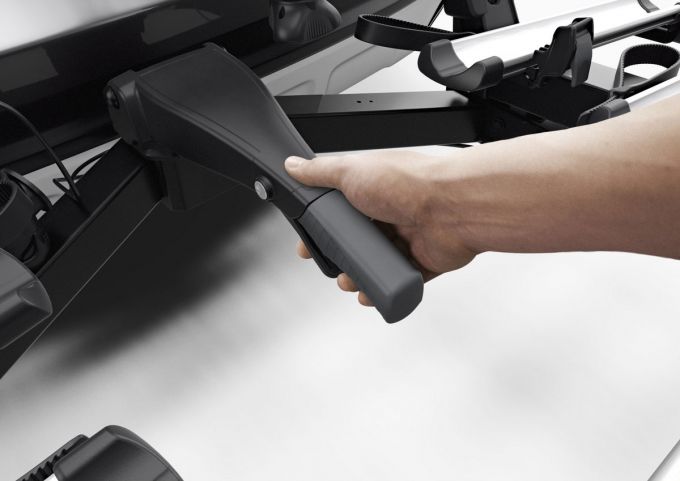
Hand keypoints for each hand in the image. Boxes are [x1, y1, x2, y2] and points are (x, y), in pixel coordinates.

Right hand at [285, 150, 477, 306]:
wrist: (454, 207)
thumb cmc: (409, 182)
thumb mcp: (352, 170)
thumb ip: (320, 171)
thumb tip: (294, 166)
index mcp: (371, 190)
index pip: (338, 212)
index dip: (321, 230)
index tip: (308, 244)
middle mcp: (389, 213)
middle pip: (356, 242)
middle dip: (339, 259)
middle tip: (331, 267)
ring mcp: (406, 238)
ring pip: (374, 264)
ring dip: (357, 277)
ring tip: (349, 282)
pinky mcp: (423, 261)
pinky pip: (398, 281)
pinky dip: (382, 290)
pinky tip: (371, 294)